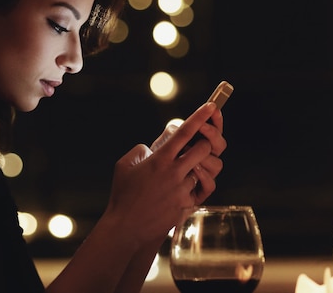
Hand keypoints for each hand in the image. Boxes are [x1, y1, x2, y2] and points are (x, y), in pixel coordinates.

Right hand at [103, 102, 225, 246]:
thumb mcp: (124, 165)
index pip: (184, 132)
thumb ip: (141, 150)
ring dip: (195, 170)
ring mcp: (182, 190)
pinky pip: (199, 191)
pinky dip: (191, 189)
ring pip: (203, 171)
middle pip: (203, 149)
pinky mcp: (186, 205)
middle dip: (204, 144)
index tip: (210, 106)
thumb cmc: (123, 194)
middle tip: (196, 146)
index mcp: (160, 159)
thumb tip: (153, 149)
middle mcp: (174, 172)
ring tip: (179, 177)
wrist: (126, 227)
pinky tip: (177, 192)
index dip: (199, 117)